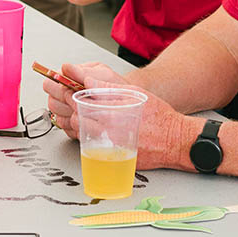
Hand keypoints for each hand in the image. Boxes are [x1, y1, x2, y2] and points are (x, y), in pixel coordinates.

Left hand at [43, 64, 191, 170]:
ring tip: (75, 111)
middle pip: (76, 117)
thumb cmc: (158, 116)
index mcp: (111, 111)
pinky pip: (89, 145)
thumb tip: (87, 80)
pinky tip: (85, 127)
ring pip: (80, 132)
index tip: (64, 86)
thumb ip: (108, 87)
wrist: (173, 140)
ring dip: (74, 121)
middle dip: (68, 106)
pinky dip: (83, 134)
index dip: (69, 92)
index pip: (79, 100)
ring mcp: (108, 144)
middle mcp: (107, 130)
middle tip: (66, 96)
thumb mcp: (134, 93)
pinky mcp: (111, 156)